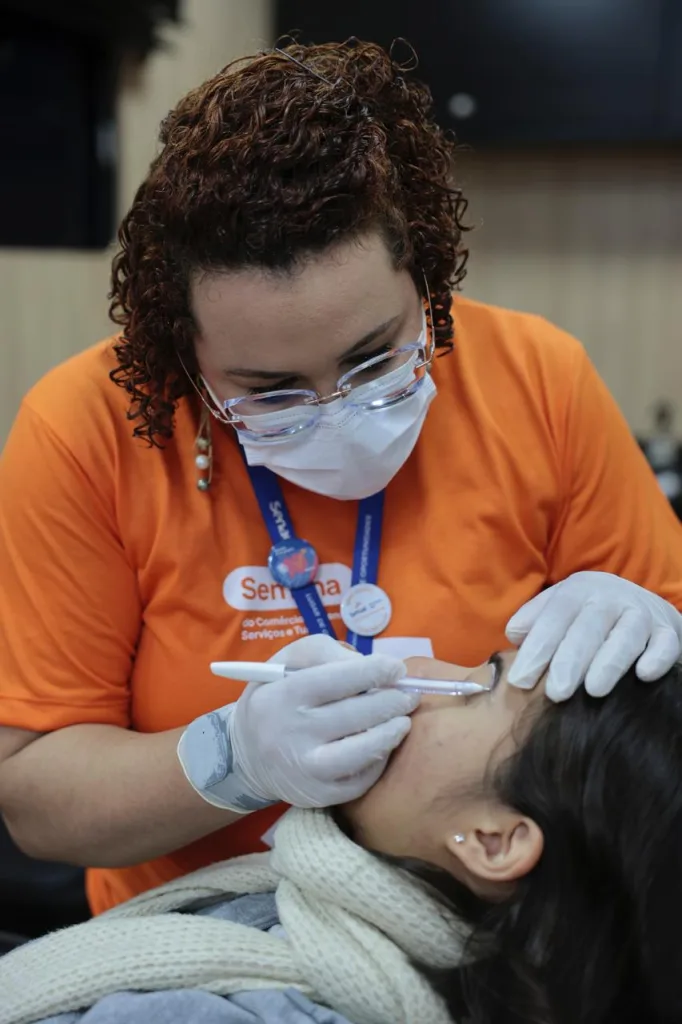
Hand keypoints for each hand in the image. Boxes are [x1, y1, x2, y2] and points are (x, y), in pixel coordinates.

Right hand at [177, 635, 418, 811]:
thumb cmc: (276, 697)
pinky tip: (382, 744)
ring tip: (403, 720)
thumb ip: (324, 654)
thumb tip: (370, 666)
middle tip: (409, 694)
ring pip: (364, 751)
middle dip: (392, 701)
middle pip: (356, 714)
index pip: (336, 679)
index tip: (398, 668)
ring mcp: (306, 769)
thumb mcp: (286, 663)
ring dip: (392, 732)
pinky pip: (361, 778)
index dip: (374, 672)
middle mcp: (292, 734)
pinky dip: (379, 759)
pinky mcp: (319, 795)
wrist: (246, 756)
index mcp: (282, 695)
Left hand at [506, 571, 681, 699]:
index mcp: (578, 590)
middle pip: (589, 626)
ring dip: (610, 661)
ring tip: (593, 690)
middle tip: (555, 693)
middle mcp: (611, 597)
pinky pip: (665, 643)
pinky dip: (657, 657)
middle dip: (570, 659)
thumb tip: (514, 635)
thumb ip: (534, 621)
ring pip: (627, 634)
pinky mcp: (668, 631)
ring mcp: (642, 613)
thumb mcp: (559, 610)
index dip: (538, 647)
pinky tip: (644, 675)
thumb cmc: (589, 618)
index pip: (554, 616)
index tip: (521, 680)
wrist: (644, 608)